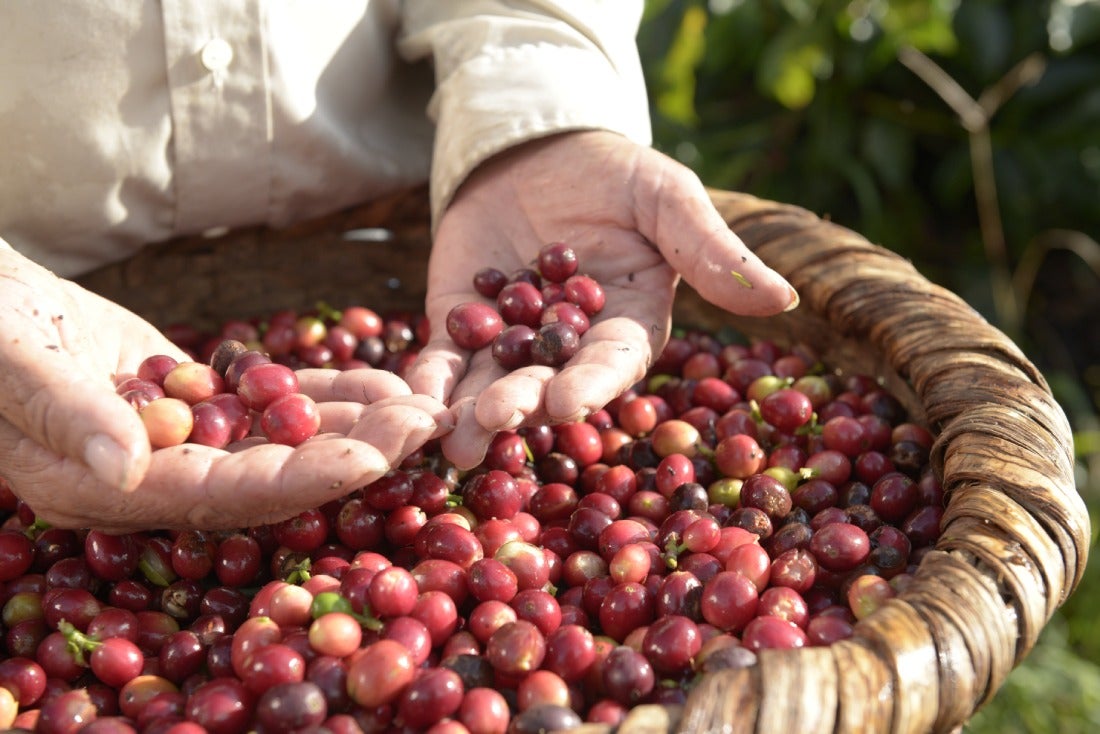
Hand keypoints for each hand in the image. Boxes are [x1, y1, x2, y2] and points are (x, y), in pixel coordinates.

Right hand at [0, 249, 450, 529]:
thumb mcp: (5, 360)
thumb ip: (65, 414)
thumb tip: (130, 468)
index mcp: (97, 487)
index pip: (215, 495)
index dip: (298, 480)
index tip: (373, 459)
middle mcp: (148, 477)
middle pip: (266, 478)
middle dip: (351, 456)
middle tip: (426, 428)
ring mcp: (177, 440)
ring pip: (280, 442)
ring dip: (354, 426)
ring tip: (423, 405)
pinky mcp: (195, 402)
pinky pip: (269, 405)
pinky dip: (324, 396)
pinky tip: (381, 383)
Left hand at [405, 130, 797, 467]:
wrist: (539, 149)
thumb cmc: (616, 174)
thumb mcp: (667, 197)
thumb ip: (711, 249)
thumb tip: (783, 297)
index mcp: (627, 327)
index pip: (613, 364)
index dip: (593, 383)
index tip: (570, 401)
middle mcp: (569, 349)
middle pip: (546, 385)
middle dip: (520, 405)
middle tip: (492, 423)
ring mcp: (509, 343)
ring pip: (489, 385)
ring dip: (468, 411)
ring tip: (447, 435)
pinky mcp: (459, 326)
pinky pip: (442, 359)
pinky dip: (427, 381)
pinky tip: (408, 402)